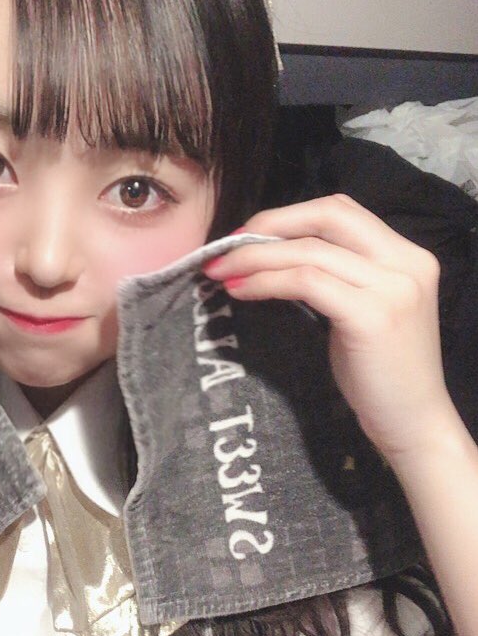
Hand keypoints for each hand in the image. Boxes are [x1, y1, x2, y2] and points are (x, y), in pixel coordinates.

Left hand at [203, 195, 458, 462]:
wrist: (413, 424)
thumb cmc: (381, 375)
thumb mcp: (364, 311)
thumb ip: (338, 277)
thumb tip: (274, 256)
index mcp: (407, 255)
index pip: (340, 211)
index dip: (287, 216)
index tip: (245, 235)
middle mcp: (406, 262)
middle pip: (327, 215)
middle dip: (268, 225)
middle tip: (224, 248)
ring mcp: (392, 288)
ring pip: (309, 251)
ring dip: (255, 257)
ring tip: (221, 273)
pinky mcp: (371, 316)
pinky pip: (306, 282)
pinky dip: (266, 282)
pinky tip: (241, 292)